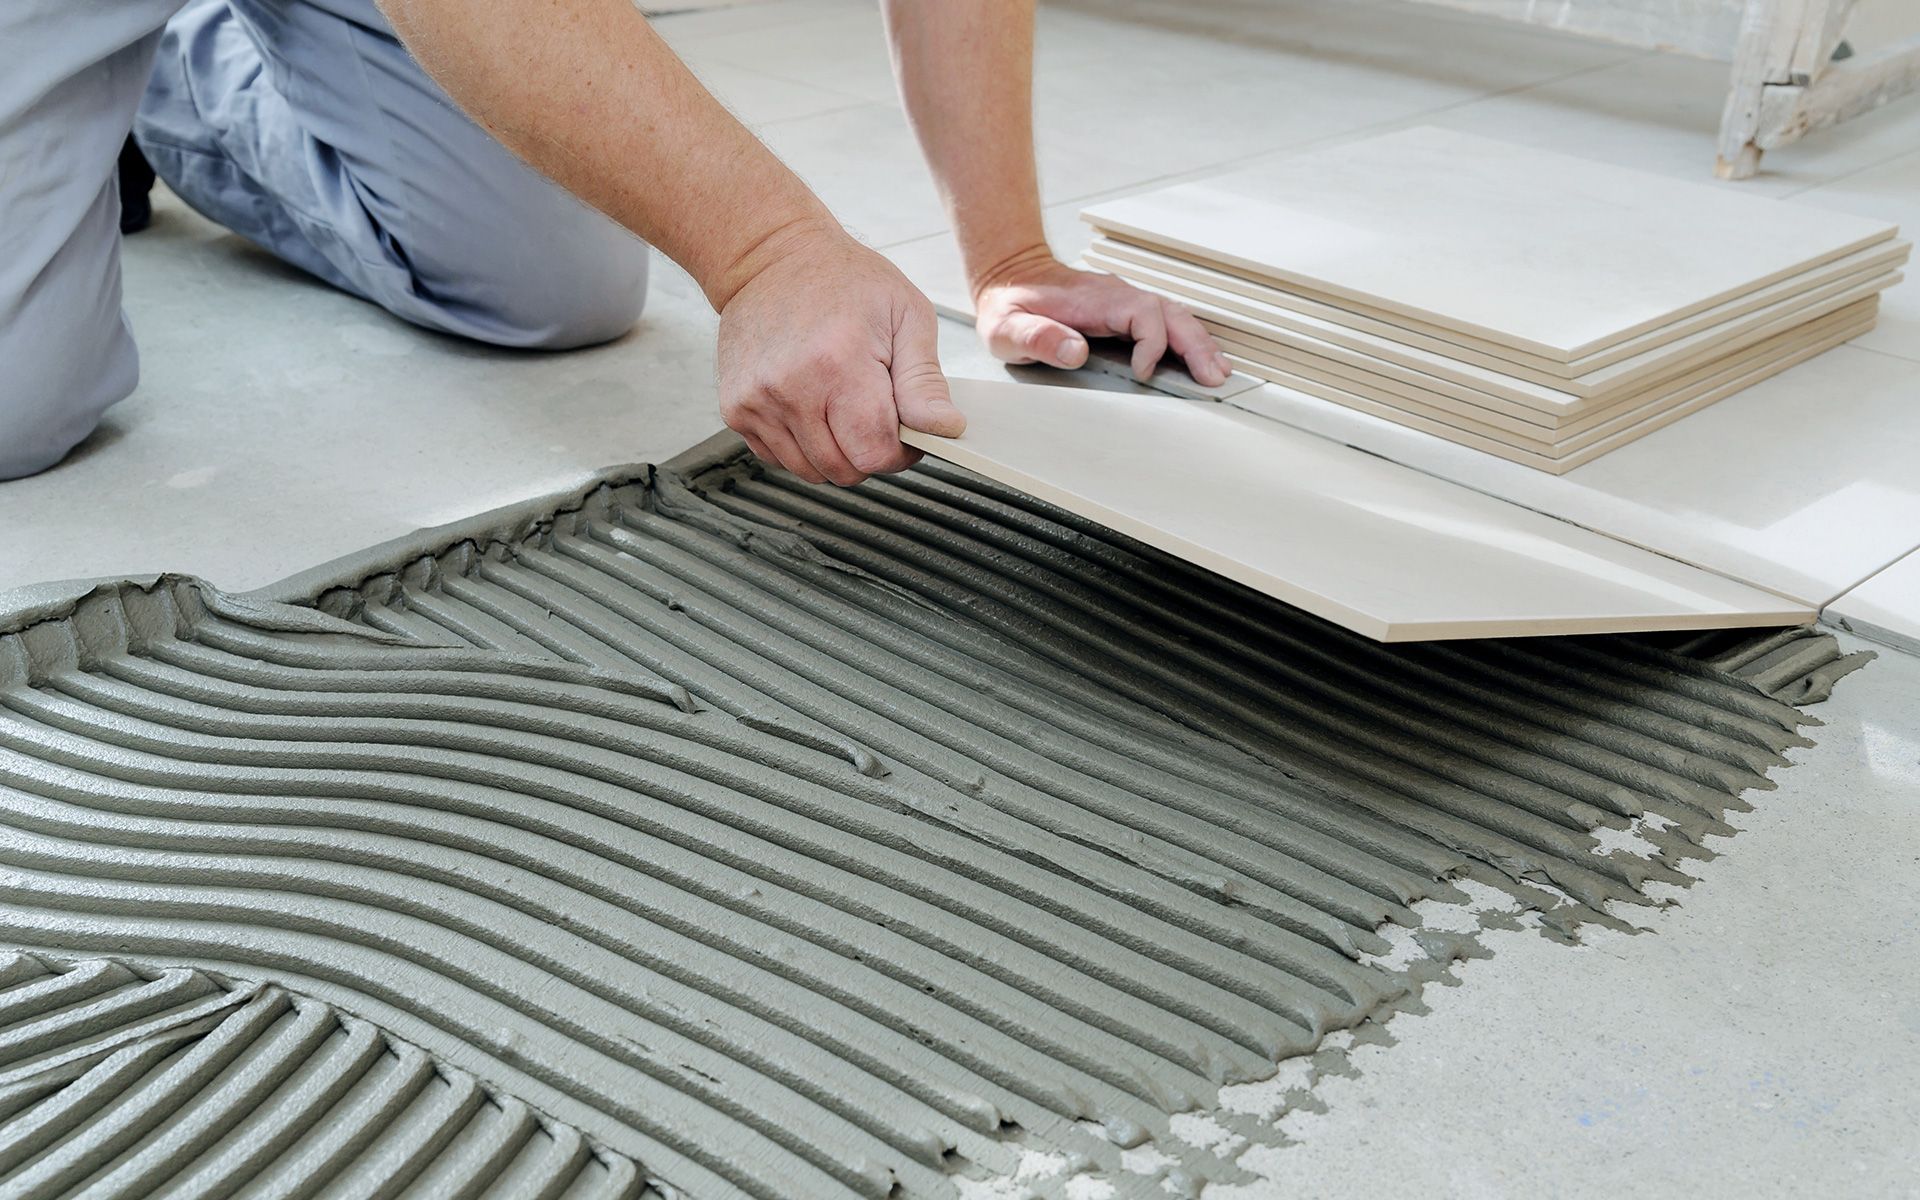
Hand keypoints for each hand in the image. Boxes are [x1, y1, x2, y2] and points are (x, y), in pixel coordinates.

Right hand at [716, 223, 965, 485]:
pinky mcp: (736, 410)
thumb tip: (946, 428)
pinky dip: (804, 445)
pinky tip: (811, 404)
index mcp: (838, 364)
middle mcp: (791, 389)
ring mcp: (756, 402)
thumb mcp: (906, 315)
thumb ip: (925, 381)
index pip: (875, 453)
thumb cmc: (844, 280)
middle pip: (844, 469)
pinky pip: (781, 459)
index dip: (900, 451)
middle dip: (869, 451)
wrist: (771, 257)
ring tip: (841, 404)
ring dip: (835, 452)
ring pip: (811, 472)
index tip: (904, 427)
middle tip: (874, 410)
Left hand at [972, 245, 1230, 385]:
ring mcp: (1123, 301)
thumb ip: (1038, 337)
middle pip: (1170, 313)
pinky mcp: (1125, 310)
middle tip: (1212, 377)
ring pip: (1174, 315)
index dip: (1151, 343)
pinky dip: (1187, 339)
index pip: (1142, 313)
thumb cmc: (1008, 303)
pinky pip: (1165, 321)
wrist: (1008, 275)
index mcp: (1093, 299)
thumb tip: (1076, 351)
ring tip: (1217, 371)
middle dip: (1195, 345)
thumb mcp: (1007, 327)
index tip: (1143, 372)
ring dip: (1199, 342)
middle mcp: (1116, 295)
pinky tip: (1200, 357)